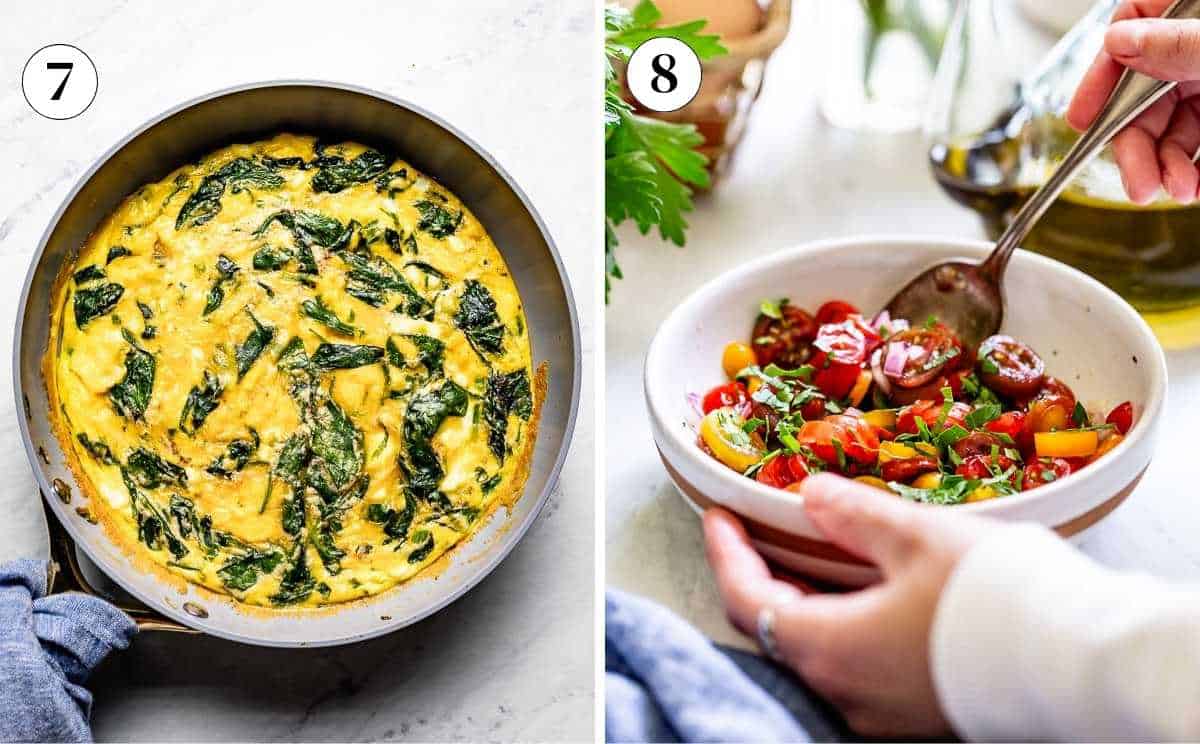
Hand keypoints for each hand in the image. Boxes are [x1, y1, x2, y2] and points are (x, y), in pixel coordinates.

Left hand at [702, 473, 1001, 736]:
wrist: (1077, 665)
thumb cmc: (992, 598)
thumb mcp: (916, 537)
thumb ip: (854, 515)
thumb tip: (811, 494)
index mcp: (829, 647)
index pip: (746, 598)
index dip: (725, 553)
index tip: (719, 516)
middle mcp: (844, 689)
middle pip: (777, 628)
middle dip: (764, 574)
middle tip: (763, 531)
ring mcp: (879, 709)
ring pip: (817, 650)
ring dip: (806, 599)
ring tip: (814, 552)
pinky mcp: (914, 711)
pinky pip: (856, 665)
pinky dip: (843, 623)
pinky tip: (867, 591)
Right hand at [1067, 1, 1199, 203]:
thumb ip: (1178, 42)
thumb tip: (1122, 40)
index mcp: (1189, 10)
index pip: (1130, 27)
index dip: (1100, 78)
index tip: (1081, 119)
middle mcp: (1197, 45)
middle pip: (1146, 91)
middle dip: (1138, 144)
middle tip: (1138, 183)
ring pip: (1175, 122)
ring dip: (1168, 164)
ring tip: (1177, 190)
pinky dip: (1196, 167)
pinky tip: (1195, 184)